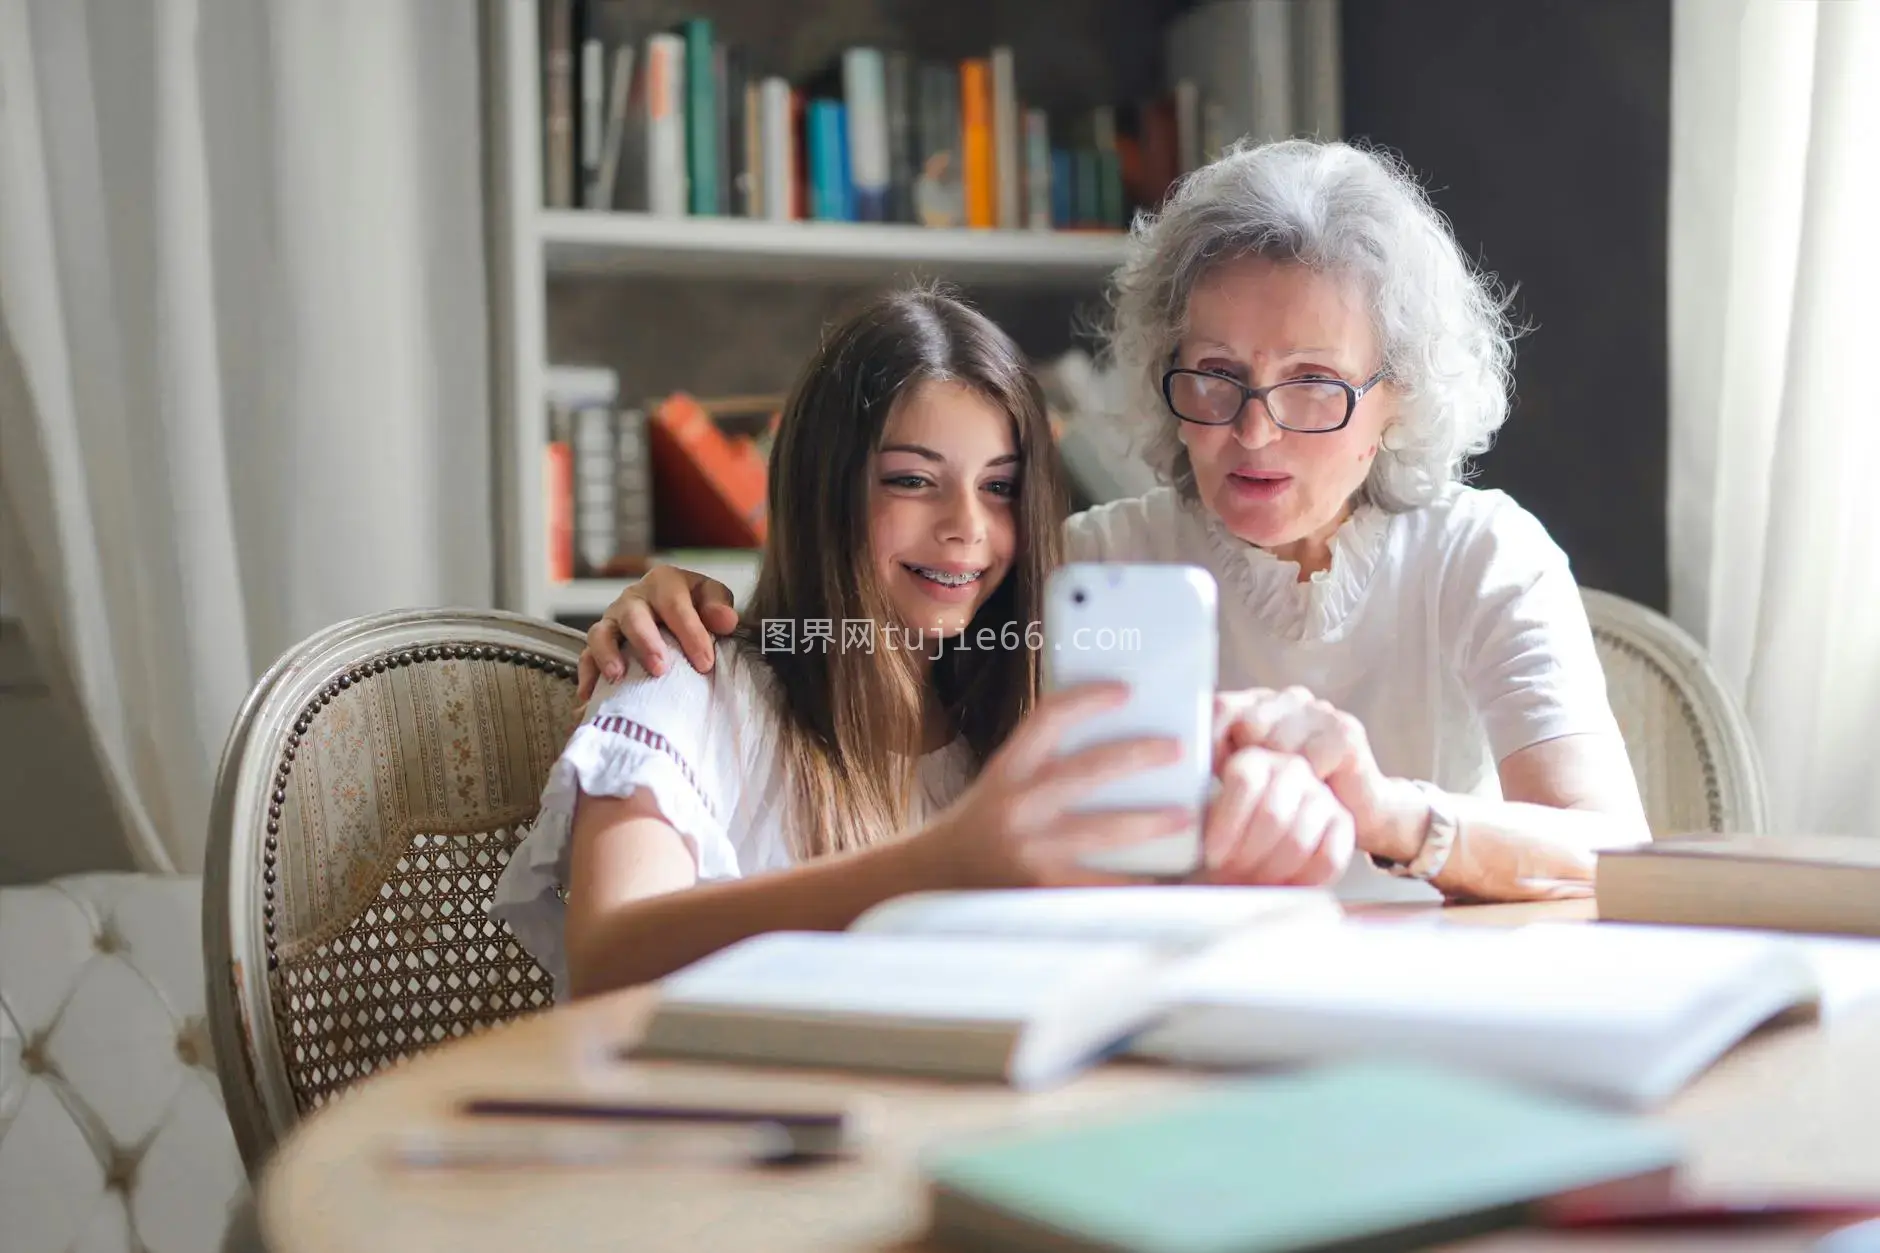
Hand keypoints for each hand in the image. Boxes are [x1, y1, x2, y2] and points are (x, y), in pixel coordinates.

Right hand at [577, 565, 739, 698]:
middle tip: (659, 668)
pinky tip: (590, 697)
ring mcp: (613, 621)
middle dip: (645, 642)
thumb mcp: (710, 598)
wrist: (674, 613)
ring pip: (601, 633)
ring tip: (617, 676)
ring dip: (607, 655)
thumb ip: (718, 606)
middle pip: (633, 616)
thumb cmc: (695, 607)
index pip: (674, 604)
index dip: (690, 633)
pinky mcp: (600, 644)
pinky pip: (586, 657)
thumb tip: (726, 621)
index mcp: (663, 583)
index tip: (705, 663)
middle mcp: (633, 599)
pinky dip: (587, 676)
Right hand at [909, 683, 1194, 889]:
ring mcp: (1031, 849)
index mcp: (1008, 769)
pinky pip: (1100, 884)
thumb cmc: (979, 826)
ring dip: (1150, 822)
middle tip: (1177, 748)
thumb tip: (1113, 745)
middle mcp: (1017, 805)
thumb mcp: (1002, 782)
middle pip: (1088, 770)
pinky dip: (1135, 881)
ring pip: (1103, 830)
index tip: (1125, 691)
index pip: (1048, 718)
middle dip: (1139, 756)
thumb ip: (1044, 764)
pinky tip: (1164, 876)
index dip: (1088, 700)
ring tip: (1184, 815)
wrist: (933, 879)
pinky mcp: (1042, 889)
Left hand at [1199, 746, 1354, 885]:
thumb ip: (1196, 817)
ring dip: (1271, 871)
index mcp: (1252, 760)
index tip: (1212, 857)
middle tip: (1232, 877)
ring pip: (1299, 838)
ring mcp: (1321, 794)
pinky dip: (1303, 881)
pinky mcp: (1343, 823)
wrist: (1252, 855)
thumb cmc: (1222, 840)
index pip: (1245, 781)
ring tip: (1252, 883)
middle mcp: (1290, 769)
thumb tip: (1185, 821)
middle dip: (1248, 855)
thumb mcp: (1201, 822)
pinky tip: (1282, 887)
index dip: (1227, 825)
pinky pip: (1329, 858)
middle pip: (1273, 813)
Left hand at [1213, 687, 1425, 863]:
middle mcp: (1289, 699)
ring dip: (1279, 780)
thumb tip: (1180, 764)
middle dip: (1248, 764)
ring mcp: (1319, 711)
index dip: (1210, 741)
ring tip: (1286, 798)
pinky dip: (1308, 785)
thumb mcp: (1250, 779)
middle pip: (1248, 724)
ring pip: (1278, 744)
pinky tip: (1314, 792)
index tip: (1210, 775)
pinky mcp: (1345, 732)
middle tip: (1256, 795)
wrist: (1360, 815)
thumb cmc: (1295, 800)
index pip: (1220, 707)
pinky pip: (1309, 760)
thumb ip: (1220, 763)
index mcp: (1259, 704)